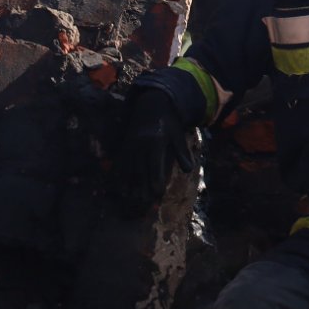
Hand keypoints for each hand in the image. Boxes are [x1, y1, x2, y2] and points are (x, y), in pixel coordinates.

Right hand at [120, 89, 195, 212]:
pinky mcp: (124, 146)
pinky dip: (120, 175)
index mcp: (156, 142)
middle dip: (142, 187)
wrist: (151, 105)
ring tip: (130, 199)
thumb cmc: (168, 122)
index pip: (155, 165)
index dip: (155, 179)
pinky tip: (120, 187)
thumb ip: (182, 153)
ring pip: (129, 168)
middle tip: (143, 203)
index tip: (157, 193)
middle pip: (141, 170)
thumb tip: (189, 169)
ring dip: (129, 184)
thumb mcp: (178, 135)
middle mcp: (141, 144)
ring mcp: (131, 145)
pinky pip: (121, 163)